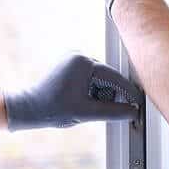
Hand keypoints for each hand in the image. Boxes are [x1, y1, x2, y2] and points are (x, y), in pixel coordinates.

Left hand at [3, 54, 139, 130]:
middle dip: (109, 96)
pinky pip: (91, 79)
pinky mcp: (71, 65)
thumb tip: (133, 111)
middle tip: (104, 112)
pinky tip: (82, 102)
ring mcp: (74, 59)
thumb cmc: (53, 109)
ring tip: (86, 108)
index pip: (114, 77)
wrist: (29, 109)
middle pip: (108, 78)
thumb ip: (113, 112)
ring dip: (100, 94)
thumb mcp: (87, 113)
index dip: (128, 93)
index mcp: (82, 62)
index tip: (139, 104)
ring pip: (100, 80)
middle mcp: (79, 55)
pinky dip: (92, 91)